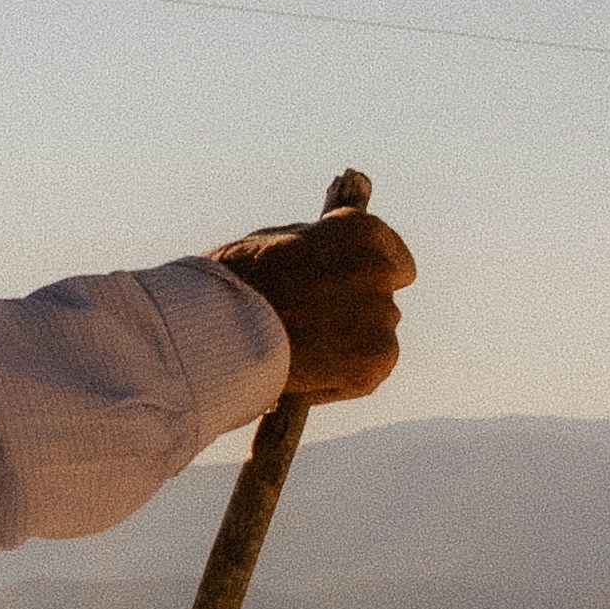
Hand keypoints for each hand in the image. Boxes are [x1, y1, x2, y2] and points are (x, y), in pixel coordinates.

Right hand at [211, 185, 414, 404]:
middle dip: (355, 311)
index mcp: (362, 232)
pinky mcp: (375, 362)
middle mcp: (381, 270)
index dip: (367, 276)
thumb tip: (332, 262)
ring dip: (349, 344)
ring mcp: (380, 318)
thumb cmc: (235, 281)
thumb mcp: (279, 243)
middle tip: (311, 323)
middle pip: (381, 300)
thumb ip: (318, 251)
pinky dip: (343, 376)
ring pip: (375, 337)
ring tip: (300, 348)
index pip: (395, 259)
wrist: (215, 327)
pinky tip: (307, 369)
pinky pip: (368, 372)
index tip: (348, 288)